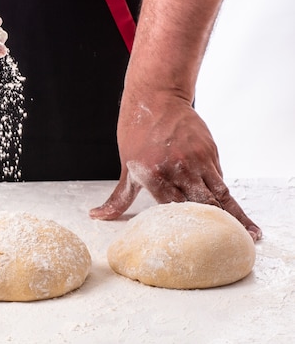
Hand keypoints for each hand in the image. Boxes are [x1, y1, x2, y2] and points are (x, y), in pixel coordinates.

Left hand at [88, 0, 260, 240]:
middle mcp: (176, 169)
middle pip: (200, 204)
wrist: (155, 98)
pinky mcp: (210, 152)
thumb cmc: (136, 134)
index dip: (185, 227)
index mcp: (153, 175)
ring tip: (249, 236)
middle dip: (217, 226)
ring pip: (218, 194)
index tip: (197, 244)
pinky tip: (241, 215)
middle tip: (232, 245)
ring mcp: (196, 160)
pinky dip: (229, 198)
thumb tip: (96, 217)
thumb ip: (118, 198)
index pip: (171, 208)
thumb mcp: (126, 168)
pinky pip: (221, 180)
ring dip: (233, 216)